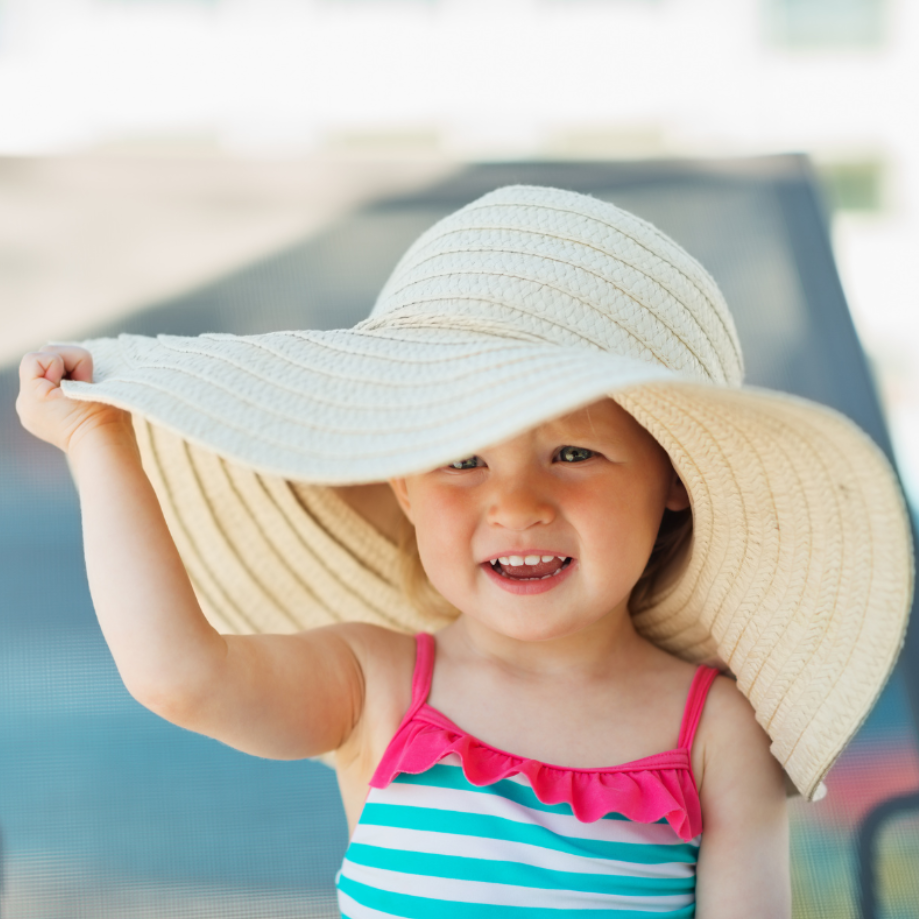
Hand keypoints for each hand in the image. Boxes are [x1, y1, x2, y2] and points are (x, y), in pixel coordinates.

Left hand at [16, 345, 131, 454]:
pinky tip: (72, 401)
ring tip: (80, 394)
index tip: (82, 382)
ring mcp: (30, 411)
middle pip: (40, 362)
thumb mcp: (91, 383)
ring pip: (42, 374)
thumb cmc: (104, 417)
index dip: (67, 360)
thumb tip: (67, 361)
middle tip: (85, 385)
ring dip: (63, 377)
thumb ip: (73, 362)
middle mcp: (25, 404)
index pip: (40, 356)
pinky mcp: (38, 415)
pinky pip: (44, 389)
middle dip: (66, 366)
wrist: (104, 448)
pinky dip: (59, 388)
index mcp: (33, 397)